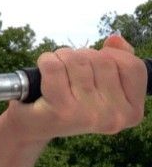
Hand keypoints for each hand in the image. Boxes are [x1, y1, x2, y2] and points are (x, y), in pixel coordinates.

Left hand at [4, 35, 146, 141]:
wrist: (32, 126)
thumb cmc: (68, 102)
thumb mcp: (100, 85)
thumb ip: (117, 61)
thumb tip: (115, 40)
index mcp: (131, 113)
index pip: (133, 66)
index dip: (112, 55)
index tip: (95, 64)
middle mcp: (114, 117)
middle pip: (103, 60)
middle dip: (82, 55)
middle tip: (69, 71)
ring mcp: (88, 115)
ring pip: (78, 60)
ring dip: (62, 57)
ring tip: (55, 72)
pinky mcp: (61, 111)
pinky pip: (54, 67)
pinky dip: (45, 61)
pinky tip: (42, 72)